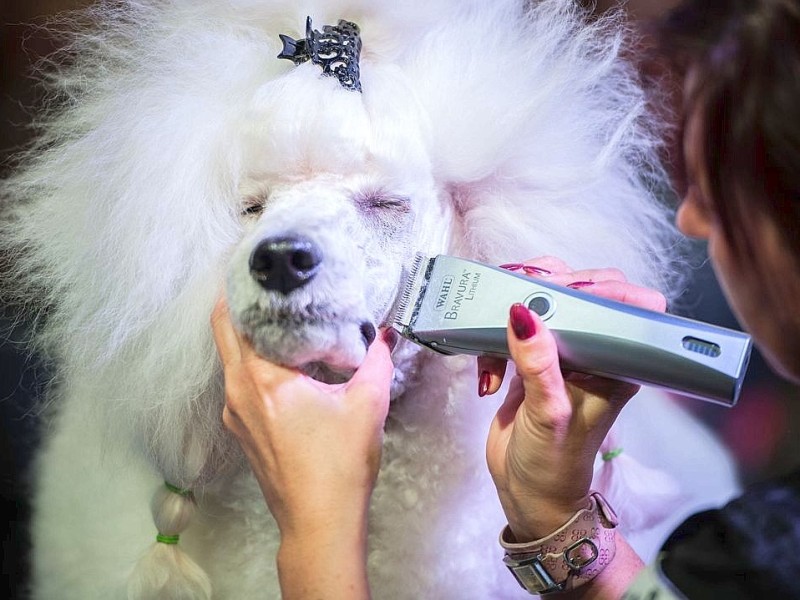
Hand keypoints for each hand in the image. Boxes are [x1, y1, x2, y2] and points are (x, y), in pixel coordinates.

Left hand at [210, 298, 395, 538]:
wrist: (319, 523)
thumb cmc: (339, 465)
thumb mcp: (367, 405)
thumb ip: (376, 361)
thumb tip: (385, 335)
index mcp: (262, 379)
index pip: (235, 318)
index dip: (243, 288)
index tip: (260, 268)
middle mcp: (237, 392)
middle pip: (225, 333)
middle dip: (241, 305)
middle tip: (270, 285)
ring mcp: (234, 414)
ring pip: (231, 359)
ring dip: (248, 336)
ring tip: (280, 318)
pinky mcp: (242, 431)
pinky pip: (239, 383)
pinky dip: (253, 363)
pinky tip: (283, 361)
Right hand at [481, 257, 665, 540]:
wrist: (528, 494)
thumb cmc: (554, 464)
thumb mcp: (548, 414)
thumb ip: (537, 364)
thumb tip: (522, 313)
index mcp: (616, 360)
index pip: (625, 303)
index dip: (597, 286)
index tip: (560, 287)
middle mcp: (594, 350)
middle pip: (580, 292)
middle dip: (545, 288)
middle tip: (518, 297)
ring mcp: (561, 352)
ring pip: (543, 303)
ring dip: (512, 314)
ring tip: (493, 334)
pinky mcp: (531, 359)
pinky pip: (514, 329)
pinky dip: (493, 340)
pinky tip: (488, 374)